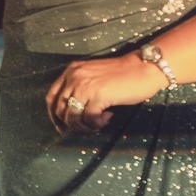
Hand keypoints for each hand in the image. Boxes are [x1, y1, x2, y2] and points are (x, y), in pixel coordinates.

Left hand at [45, 54, 166, 134]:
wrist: (144, 68)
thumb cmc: (122, 75)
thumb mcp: (93, 76)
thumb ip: (79, 88)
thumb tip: (70, 116)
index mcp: (71, 71)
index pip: (51, 97)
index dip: (54, 116)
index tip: (63, 127)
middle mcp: (74, 77)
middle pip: (60, 110)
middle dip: (72, 124)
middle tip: (87, 127)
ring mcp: (85, 86)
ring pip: (72, 118)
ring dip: (85, 126)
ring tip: (99, 122)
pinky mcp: (98, 95)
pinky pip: (89, 119)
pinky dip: (97, 123)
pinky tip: (108, 117)